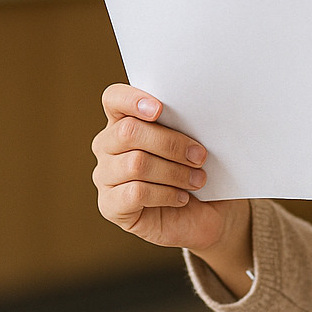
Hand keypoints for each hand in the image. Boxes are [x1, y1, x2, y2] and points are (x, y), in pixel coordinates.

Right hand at [91, 84, 247, 254]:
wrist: (206, 212)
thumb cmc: (198, 169)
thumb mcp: (196, 141)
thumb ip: (186, 123)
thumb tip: (197, 113)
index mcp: (125, 120)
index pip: (114, 99)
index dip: (132, 99)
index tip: (160, 109)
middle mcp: (108, 146)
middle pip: (128, 131)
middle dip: (170, 143)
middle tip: (200, 156)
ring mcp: (105, 176)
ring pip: (136, 164)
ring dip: (175, 172)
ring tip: (198, 180)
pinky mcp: (110, 206)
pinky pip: (136, 193)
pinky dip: (165, 194)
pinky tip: (182, 198)